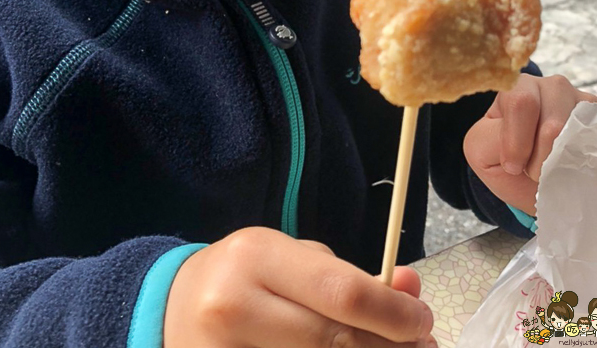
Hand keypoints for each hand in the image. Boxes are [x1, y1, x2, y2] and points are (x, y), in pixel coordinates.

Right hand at [163, 226, 436, 347]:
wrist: (172, 308)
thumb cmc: (244, 276)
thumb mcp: (292, 258)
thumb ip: (350, 275)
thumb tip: (411, 289)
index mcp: (257, 257)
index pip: (342, 293)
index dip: (394, 314)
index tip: (424, 321)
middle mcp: (235, 306)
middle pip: (335, 343)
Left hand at [463, 73, 596, 215]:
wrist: (532, 185)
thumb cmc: (504, 163)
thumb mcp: (482, 151)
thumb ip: (494, 138)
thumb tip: (521, 143)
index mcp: (513, 88)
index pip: (521, 102)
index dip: (518, 142)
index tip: (512, 167)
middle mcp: (546, 85)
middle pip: (552, 121)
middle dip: (541, 157)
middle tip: (533, 171)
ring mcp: (576, 98)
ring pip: (576, 129)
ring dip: (561, 160)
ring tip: (551, 168)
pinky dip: (583, 156)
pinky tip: (572, 162)